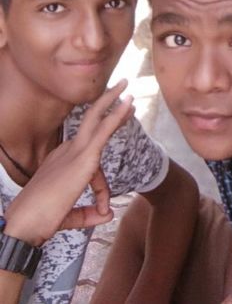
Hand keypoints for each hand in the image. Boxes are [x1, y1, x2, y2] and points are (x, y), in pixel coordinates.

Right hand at [4, 80, 133, 245]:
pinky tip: (128, 104)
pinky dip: (117, 115)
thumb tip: (108, 214)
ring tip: (127, 87)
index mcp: (61, 161)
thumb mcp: (70, 216)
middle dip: (107, 104)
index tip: (103, 208)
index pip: (90, 161)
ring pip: (97, 119)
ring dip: (114, 102)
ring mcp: (75, 152)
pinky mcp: (84, 157)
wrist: (23, 224)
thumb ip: (89, 213)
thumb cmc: (40, 221)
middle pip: (91, 122)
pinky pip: (104, 130)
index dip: (101, 190)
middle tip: (122, 89)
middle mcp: (67, 151)